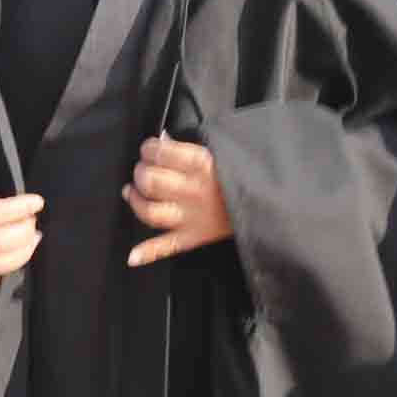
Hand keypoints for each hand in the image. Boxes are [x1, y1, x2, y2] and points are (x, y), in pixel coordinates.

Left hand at [123, 135, 231, 267]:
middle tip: (142, 169)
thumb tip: (162, 140)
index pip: (161, 152)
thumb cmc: (241, 175)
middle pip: (151, 181)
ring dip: (136, 201)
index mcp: (202, 165)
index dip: (148, 148)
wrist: (265, 207)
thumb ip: (189, 149)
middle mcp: (193, 191)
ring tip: (131, 191)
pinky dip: (148, 253)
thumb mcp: (219, 154)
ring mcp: (191, 217)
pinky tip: (132, 256)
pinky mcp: (192, 237)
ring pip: (150, 212)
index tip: (149, 149)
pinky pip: (167, 246)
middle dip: (140, 171)